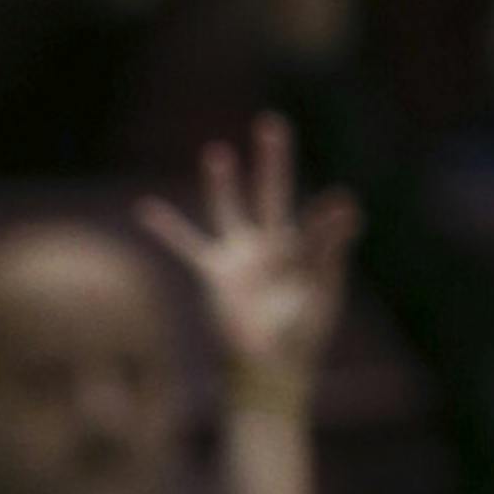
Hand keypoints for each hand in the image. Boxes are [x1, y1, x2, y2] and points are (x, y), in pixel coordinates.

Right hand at [137, 116, 358, 405]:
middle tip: (273, 123)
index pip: (315, 220)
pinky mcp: (214, 274)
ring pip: (228, 209)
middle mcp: (270, 246)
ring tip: (218, 153)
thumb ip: (331, 247)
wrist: (269, 369)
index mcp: (303, 250)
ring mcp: (240, 257)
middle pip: (271, 192)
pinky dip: (166, 229)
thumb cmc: (303, 334)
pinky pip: (186, 246)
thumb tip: (348, 206)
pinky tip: (144, 207)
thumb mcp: (323, 289)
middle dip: (273, 160)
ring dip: (223, 182)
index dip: (327, 217)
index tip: (342, 207)